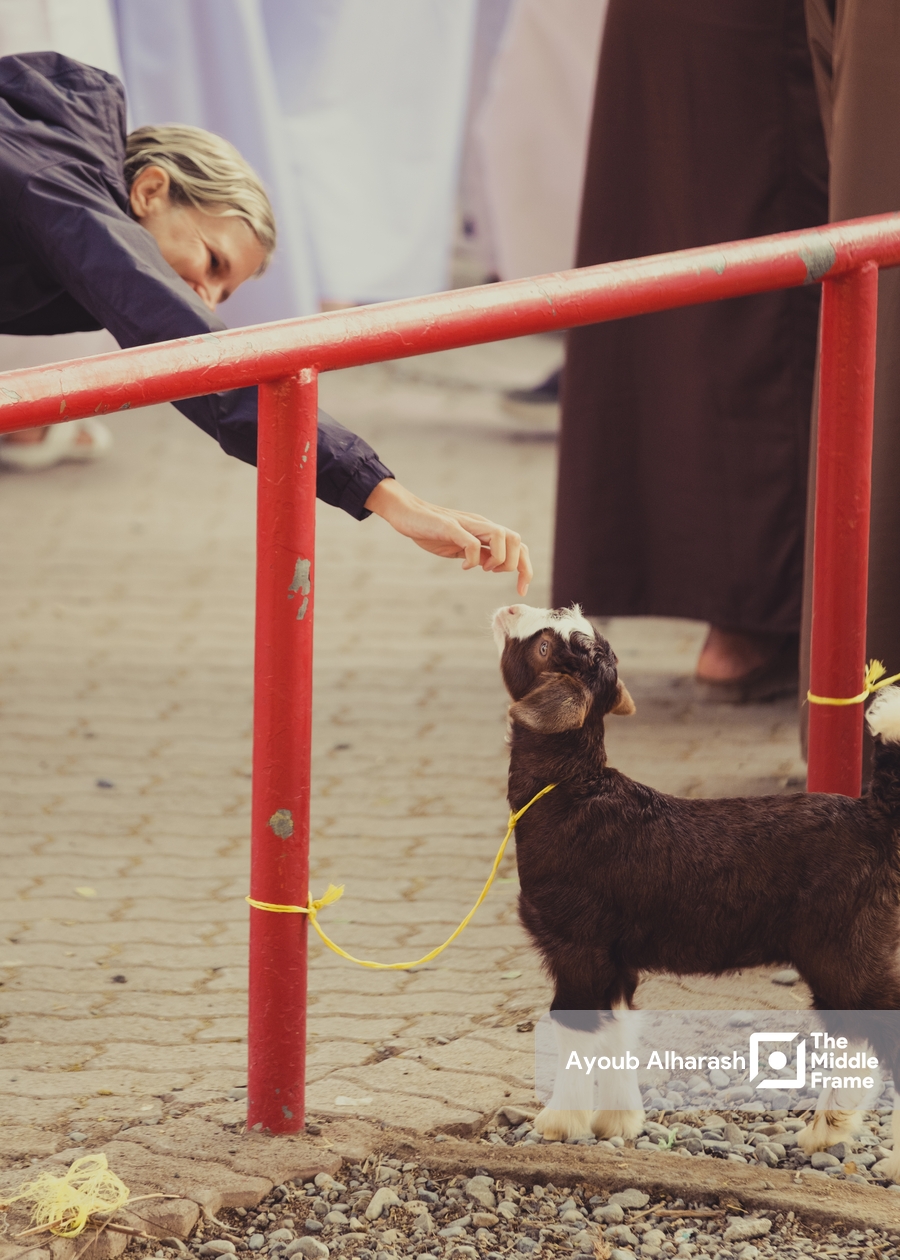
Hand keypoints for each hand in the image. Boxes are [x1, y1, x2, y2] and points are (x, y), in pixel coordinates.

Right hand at [364, 478, 531, 595]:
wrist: (407, 514)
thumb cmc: (431, 530)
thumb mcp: (459, 547)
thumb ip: (476, 553)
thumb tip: (490, 565)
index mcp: (485, 531)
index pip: (518, 546)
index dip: (525, 569)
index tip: (521, 590)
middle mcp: (481, 525)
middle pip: (516, 540)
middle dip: (515, 565)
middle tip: (494, 574)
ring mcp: (467, 524)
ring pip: (501, 536)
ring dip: (497, 558)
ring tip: (483, 568)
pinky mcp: (450, 526)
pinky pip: (472, 542)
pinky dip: (473, 559)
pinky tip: (463, 566)